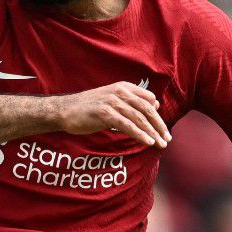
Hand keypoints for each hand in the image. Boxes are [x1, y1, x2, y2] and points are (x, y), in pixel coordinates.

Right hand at [52, 82, 170, 146]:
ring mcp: (112, 102)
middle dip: (159, 125)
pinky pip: (127, 125)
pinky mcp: (105, 113)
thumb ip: (130, 102)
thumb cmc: (88, 108)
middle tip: (167, 139)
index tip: (162, 129)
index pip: (148, 98)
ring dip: (152, 133)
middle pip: (147, 109)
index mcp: (123, 87)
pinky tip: (147, 142)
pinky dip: (139, 134)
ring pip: (139, 118)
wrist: (64, 110)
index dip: (157, 114)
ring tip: (160, 144)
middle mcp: (120, 92)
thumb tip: (154, 104)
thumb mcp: (111, 100)